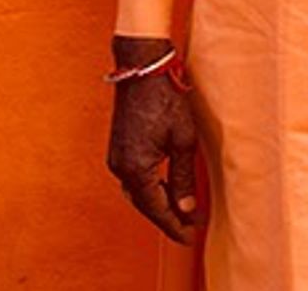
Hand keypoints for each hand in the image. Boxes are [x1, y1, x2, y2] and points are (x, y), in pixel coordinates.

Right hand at [105, 35, 206, 244]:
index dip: (175, 226)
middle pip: (145, 205)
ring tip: (182, 213)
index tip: (191, 238)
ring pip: (138, 193)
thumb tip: (186, 209)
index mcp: (136, 169)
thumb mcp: (183, 140)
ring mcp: (116, 159)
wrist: (142, 70)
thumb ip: (183, 177)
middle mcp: (120, 168)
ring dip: (158, 204)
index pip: (157, 209)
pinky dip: (150, 189)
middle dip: (167, 218)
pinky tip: (166, 190)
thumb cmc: (166, 100)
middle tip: (190, 230)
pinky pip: (134, 180)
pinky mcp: (118, 149)